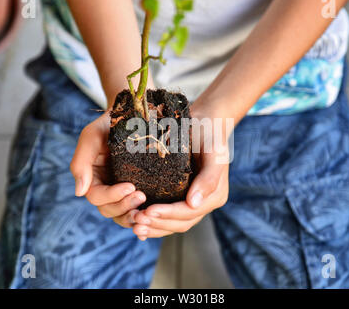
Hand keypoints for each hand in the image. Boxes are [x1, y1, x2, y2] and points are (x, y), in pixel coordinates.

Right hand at [70, 110, 146, 226]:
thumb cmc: (108, 124)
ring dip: (134, 216)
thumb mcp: (91, 136)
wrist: (132, 116)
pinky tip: (155, 214)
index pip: (97, 196)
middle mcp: (105, 189)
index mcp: (92, 179)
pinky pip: (138, 210)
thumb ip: (81, 162)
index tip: (130, 186)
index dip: (112, 196)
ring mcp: (121, 192)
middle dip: (124, 207)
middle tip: (142, 196)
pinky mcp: (139, 191)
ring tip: (149, 210)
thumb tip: (79, 192)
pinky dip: (144, 216)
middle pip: (109, 210)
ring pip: (123, 215)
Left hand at [132, 105, 230, 240]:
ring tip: (134, 225)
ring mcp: (191, 202)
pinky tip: (136, 224)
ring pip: (172, 223)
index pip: (189, 212)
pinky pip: (167, 216)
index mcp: (214, 196)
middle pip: (180, 223)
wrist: (204, 122)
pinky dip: (153, 222)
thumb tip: (194, 203)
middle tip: (136, 221)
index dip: (169, 214)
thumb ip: (208, 178)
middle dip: (158, 224)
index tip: (148, 211)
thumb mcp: (214, 152)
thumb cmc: (209, 134)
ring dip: (153, 227)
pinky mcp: (179, 197)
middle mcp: (204, 202)